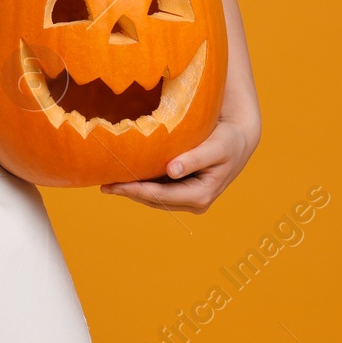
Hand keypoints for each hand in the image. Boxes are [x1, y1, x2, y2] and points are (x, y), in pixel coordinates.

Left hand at [98, 112, 259, 213]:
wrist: (238, 140)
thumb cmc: (228, 142)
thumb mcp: (215, 148)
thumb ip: (194, 159)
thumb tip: (172, 171)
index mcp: (200, 196)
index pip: (161, 197)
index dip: (137, 191)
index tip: (116, 185)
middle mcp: (193, 202)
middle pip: (154, 200)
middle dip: (129, 193)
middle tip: (104, 185)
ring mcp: (187, 197)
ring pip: (154, 197)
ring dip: (132, 190)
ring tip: (108, 183)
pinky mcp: (182, 189)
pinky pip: (158, 189)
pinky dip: (141, 184)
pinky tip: (124, 177)